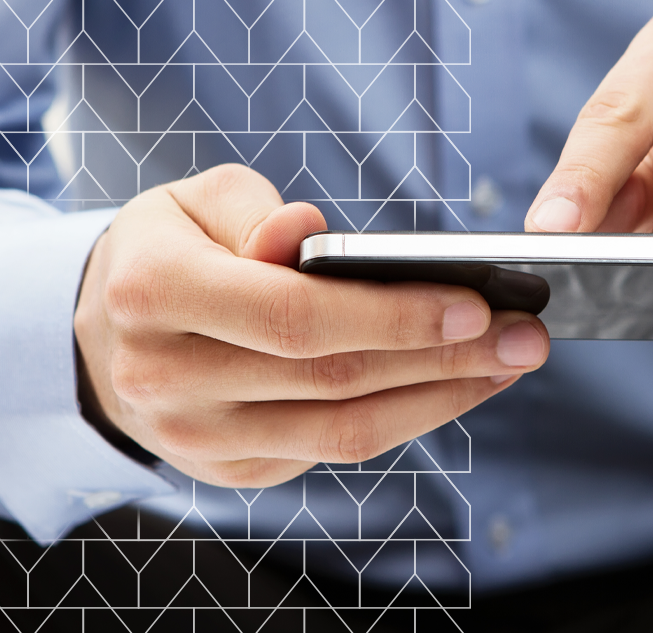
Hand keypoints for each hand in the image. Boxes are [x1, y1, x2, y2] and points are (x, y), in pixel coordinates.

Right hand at [74, 165, 548, 486]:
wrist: (109, 339)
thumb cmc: (167, 252)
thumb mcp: (194, 202)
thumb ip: (254, 211)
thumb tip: (310, 230)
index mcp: (155, 292)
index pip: (295, 315)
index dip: (393, 316)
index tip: (478, 304)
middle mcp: (169, 378)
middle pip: (334, 379)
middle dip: (445, 358)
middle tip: (525, 337)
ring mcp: (202, 438)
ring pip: (345, 431)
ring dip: (442, 398)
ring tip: (509, 364)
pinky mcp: (236, 468)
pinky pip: (337, 450)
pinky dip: (408, 417)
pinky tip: (456, 385)